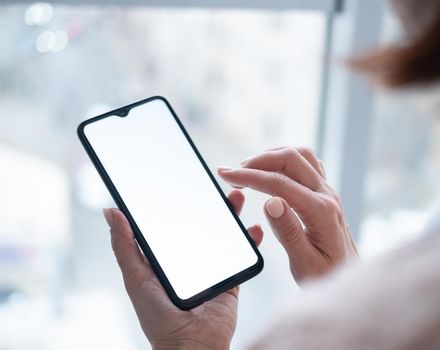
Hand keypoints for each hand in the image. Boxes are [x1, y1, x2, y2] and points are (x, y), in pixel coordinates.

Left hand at [103, 190, 262, 349]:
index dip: (178, 201)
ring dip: (231, 215)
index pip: (172, 221)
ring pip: (223, 234)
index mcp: (165, 256)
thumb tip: (111, 211)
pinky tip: (254, 229)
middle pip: (201, 223)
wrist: (191, 346)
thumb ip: (124, 246)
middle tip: (215, 185)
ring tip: (236, 198)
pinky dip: (250, 240)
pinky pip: (242, 254)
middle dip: (210, 203)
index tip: (183, 180)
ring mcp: (211, 267)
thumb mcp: (136, 278)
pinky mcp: (230, 278)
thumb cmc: (158, 317)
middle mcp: (189, 258)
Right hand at [218, 147, 357, 283]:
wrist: (349, 275)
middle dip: (258, 160)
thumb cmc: (327, 274)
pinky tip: (270, 170)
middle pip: (292, 159)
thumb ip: (288, 232)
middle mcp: (327, 195)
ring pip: (301, 156)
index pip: (280, 183)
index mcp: (321, 212)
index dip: (250, 176)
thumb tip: (270, 202)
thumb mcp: (304, 263)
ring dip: (272, 156)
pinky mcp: (325, 192)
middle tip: (233, 172)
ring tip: (248, 168)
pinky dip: (284, 160)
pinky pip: (307, 164)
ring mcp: (328, 191)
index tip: (225, 175)